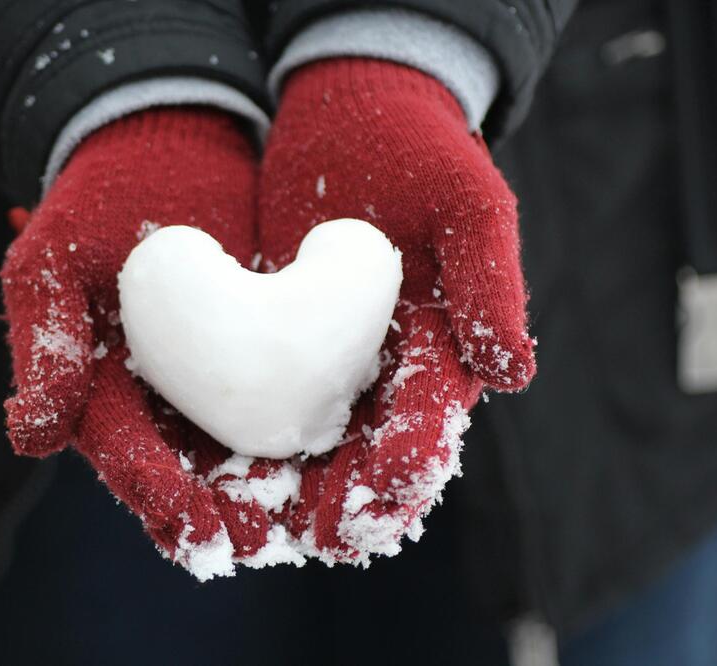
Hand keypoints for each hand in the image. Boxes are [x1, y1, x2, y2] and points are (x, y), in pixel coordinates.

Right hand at [1, 109, 287, 577]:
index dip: (160, 495)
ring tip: (325, 524)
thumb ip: (47, 344)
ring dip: (290, 490)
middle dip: (233, 513)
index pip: (131, 456)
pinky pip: (308, 390)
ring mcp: (229, 377)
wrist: (170, 143)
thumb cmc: (97, 202)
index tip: (196, 531)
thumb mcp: (57, 260)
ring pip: (258, 448)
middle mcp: (171, 402)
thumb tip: (26, 438)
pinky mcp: (284, 344)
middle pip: (201, 474)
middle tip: (266, 544)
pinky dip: (331, 423)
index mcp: (109, 395)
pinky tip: (363, 450)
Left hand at [258, 58, 535, 563]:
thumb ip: (490, 280)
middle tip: (312, 537)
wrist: (353, 115)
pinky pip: (250, 401)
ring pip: (304, 447)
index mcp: (439, 356)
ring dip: (281, 494)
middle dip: (341, 505)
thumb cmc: (423, 154)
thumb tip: (514, 375)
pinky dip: (233, 440)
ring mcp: (322, 365)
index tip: (377, 499)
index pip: (428, 426)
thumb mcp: (466, 203)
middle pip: (364, 459)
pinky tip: (202, 470)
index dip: (404, 465)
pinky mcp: (268, 346)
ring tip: (250, 531)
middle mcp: (381, 377)